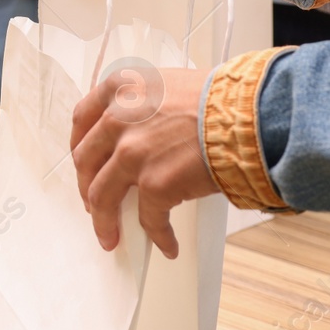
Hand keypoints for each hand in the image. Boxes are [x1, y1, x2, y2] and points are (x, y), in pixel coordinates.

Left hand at [70, 66, 217, 258]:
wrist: (248, 116)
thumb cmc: (219, 99)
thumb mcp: (167, 85)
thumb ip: (141, 105)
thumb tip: (136, 134)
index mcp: (119, 89)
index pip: (83, 120)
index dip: (80, 146)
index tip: (84, 163)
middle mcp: (117, 119)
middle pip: (86, 162)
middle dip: (86, 187)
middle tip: (94, 204)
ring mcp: (132, 153)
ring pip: (102, 197)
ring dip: (104, 221)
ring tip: (110, 237)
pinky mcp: (153, 185)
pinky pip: (148, 219)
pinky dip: (157, 235)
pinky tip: (166, 244)